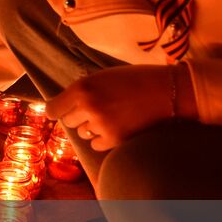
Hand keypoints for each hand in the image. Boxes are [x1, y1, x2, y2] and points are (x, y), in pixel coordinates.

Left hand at [47, 65, 180, 151]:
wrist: (168, 91)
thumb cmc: (136, 79)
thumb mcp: (104, 76)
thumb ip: (83, 89)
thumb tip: (64, 104)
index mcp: (82, 87)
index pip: (53, 109)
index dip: (57, 110)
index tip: (61, 111)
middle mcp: (88, 107)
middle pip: (69, 121)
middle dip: (79, 116)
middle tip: (97, 109)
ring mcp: (101, 125)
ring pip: (83, 133)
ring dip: (92, 127)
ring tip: (111, 116)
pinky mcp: (114, 140)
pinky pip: (96, 145)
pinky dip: (103, 139)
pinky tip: (117, 127)